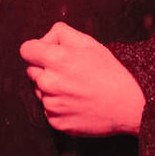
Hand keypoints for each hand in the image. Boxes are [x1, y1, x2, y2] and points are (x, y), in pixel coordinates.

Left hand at [21, 21, 145, 135]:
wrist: (128, 105)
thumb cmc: (111, 73)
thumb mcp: (89, 43)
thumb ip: (61, 33)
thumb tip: (44, 39)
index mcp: (55, 59)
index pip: (26, 50)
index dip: (37, 49)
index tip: (46, 53)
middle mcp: (49, 82)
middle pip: (31, 71)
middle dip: (45, 69)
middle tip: (69, 72)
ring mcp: (51, 105)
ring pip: (40, 91)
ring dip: (51, 89)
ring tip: (76, 88)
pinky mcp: (56, 122)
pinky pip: (48, 110)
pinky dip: (58, 106)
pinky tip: (77, 102)